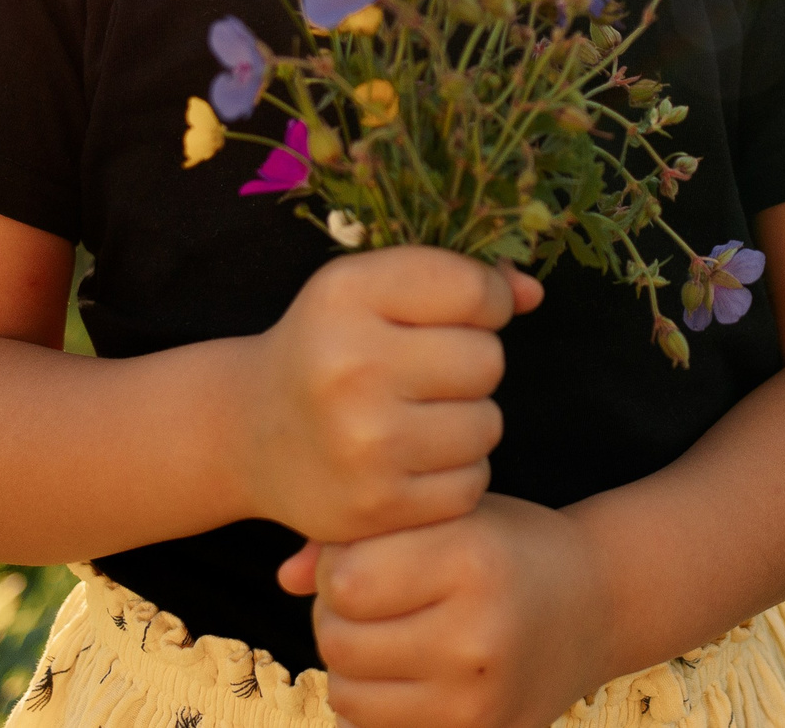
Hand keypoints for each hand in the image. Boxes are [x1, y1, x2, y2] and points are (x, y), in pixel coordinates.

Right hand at [237, 248, 542, 543]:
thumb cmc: (329, 346)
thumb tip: (534, 294)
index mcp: (347, 295)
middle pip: (488, 360)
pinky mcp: (377, 507)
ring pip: (487, 425)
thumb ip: (457, 278)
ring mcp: (364, 444)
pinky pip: (471, 483)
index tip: (454, 315)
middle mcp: (351, 366)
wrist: (251, 432)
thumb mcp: (373, 289)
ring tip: (415, 415)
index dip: (484, 301)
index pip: (475, 290)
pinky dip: (453, 473)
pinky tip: (411, 459)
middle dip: (470, 364)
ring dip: (467, 420)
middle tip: (422, 372)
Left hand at [280, 494, 613, 727]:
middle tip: (373, 597)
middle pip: (338, 640)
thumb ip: (361, 533)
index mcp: (472, 562)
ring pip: (347, 694)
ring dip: (351, 663)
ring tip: (388, 632)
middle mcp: (478, 637)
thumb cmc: (503, 546)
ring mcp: (477, 701)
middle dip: (337, 615)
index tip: (367, 556)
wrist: (592, 607)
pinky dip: (375, 701)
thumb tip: (285, 577)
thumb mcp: (446, 515)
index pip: (345, 580)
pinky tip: (406, 669)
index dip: (340, 565)